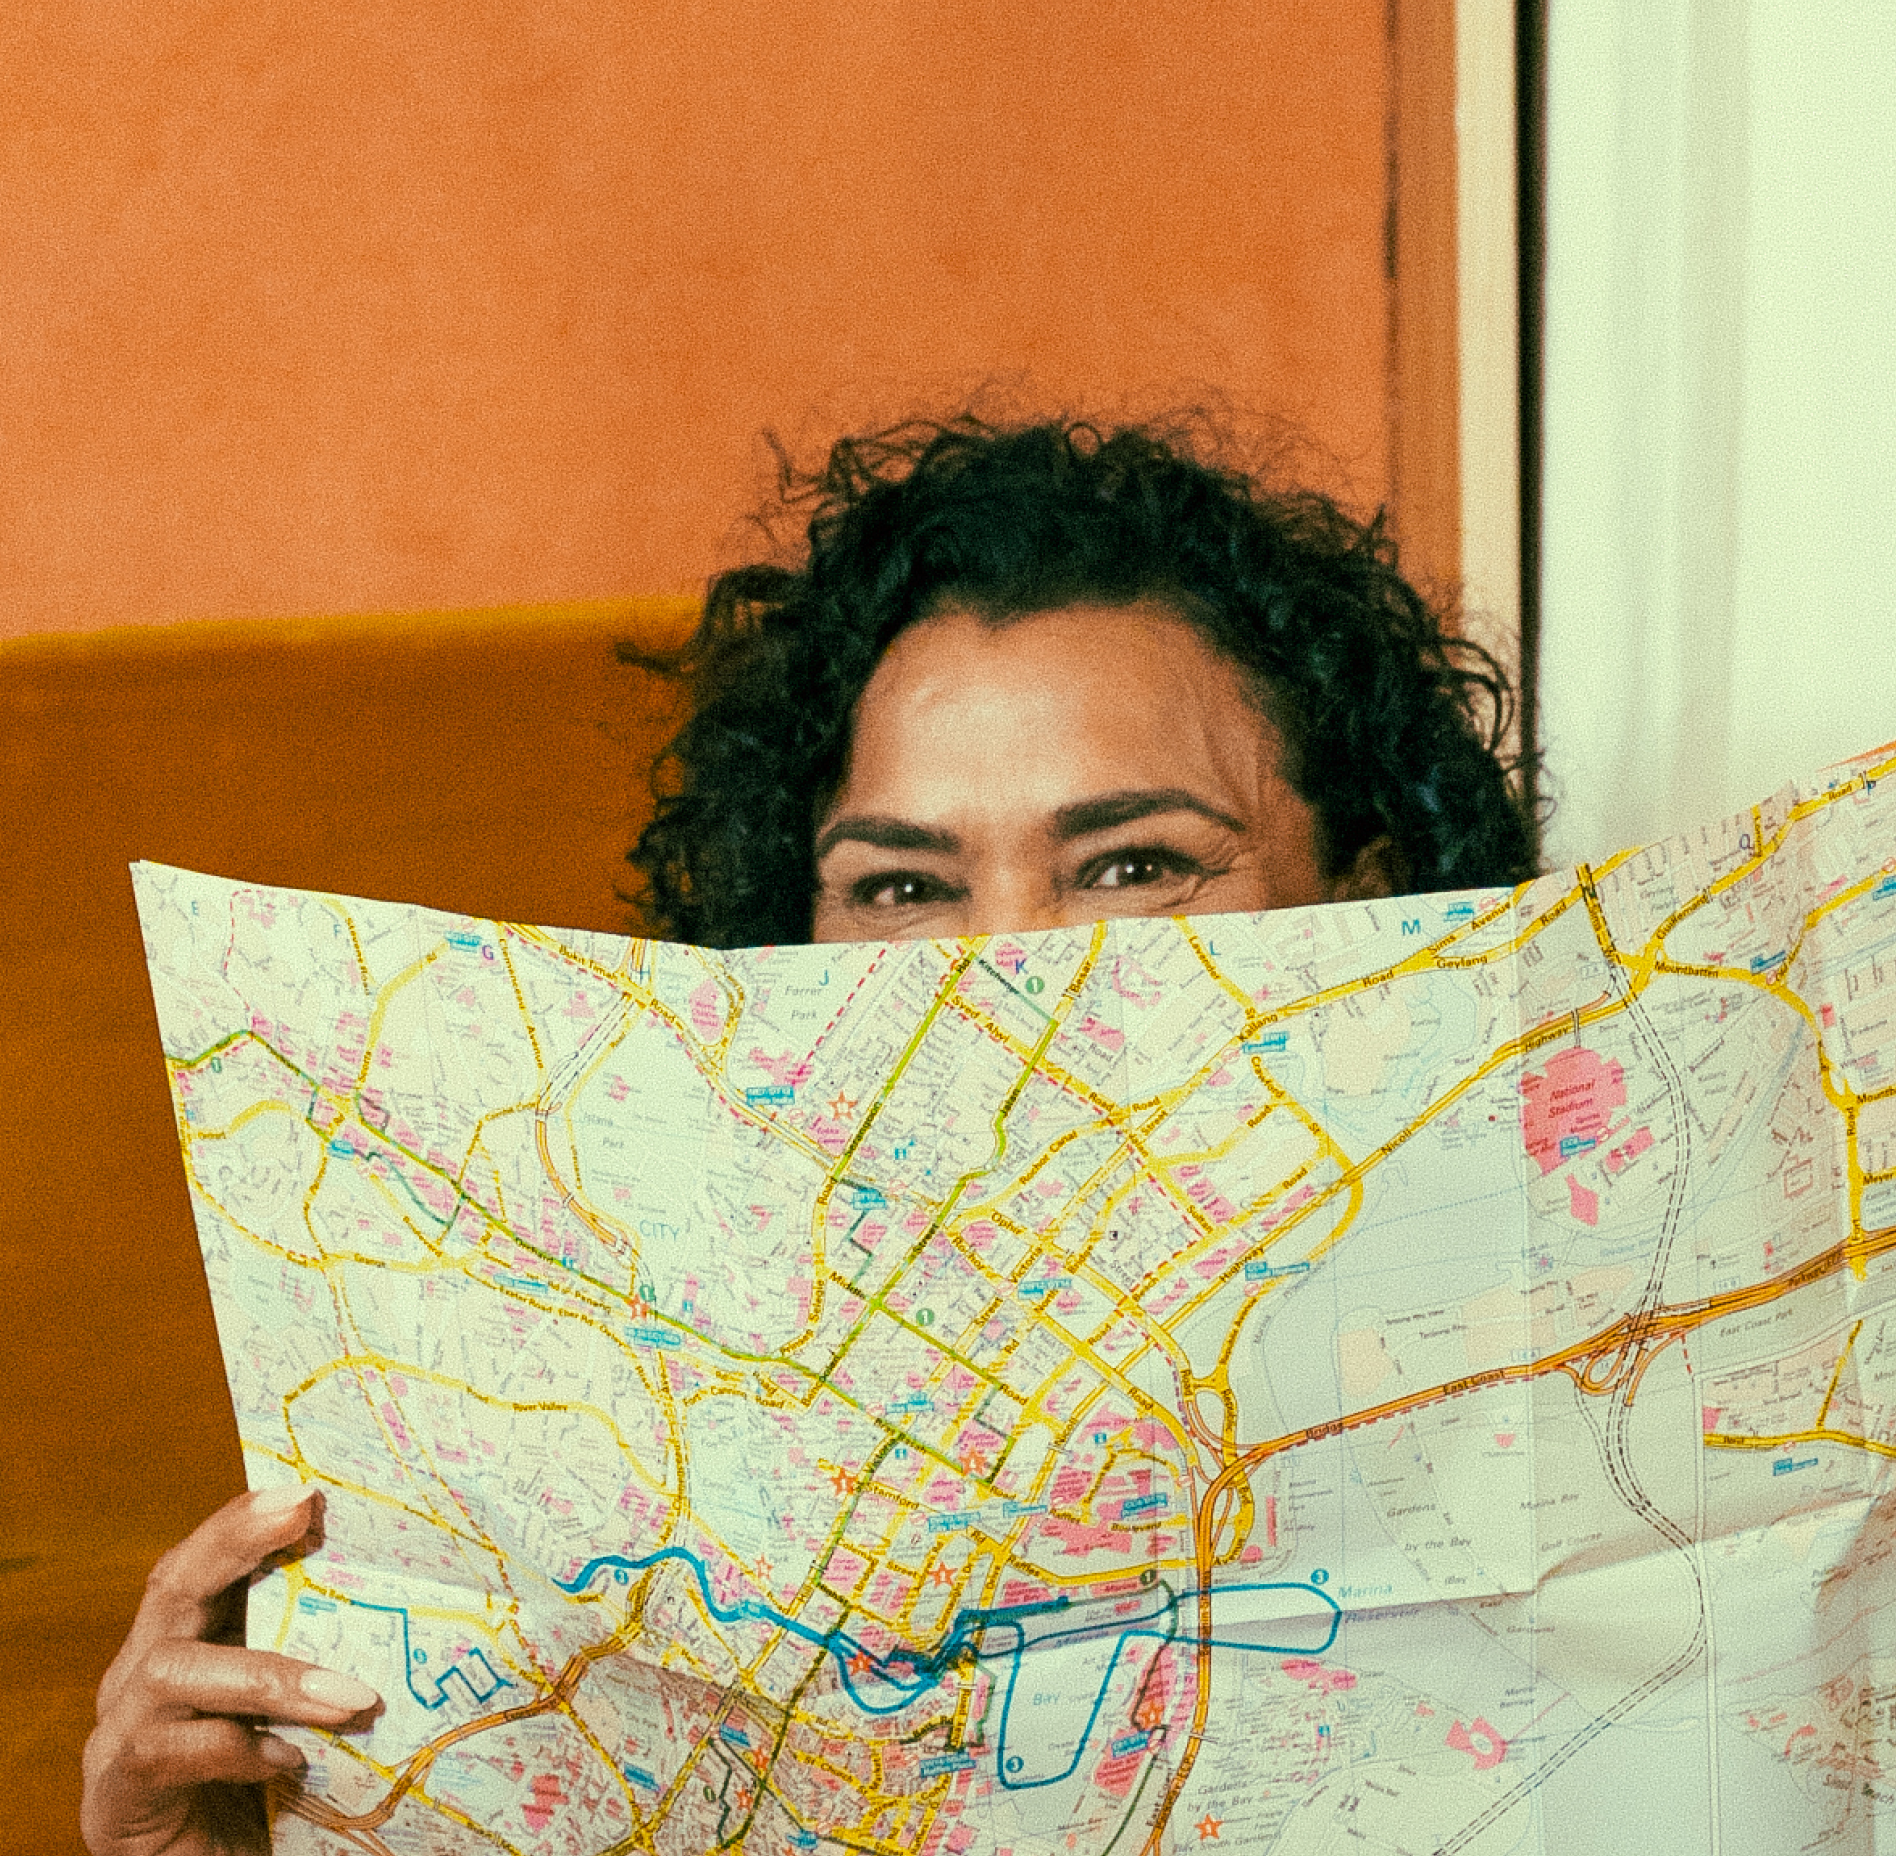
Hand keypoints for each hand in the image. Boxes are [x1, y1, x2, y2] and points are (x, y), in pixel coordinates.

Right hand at [82, 1486, 382, 1855]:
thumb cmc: (270, 1790)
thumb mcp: (303, 1707)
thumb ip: (326, 1652)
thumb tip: (419, 1591)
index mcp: (189, 1642)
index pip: (204, 1559)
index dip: (245, 1519)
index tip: (307, 1489)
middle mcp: (142, 1674)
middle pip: (171, 1586)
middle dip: (234, 1543)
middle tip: (301, 1513)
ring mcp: (120, 1732)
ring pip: (170, 1669)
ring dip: (269, 1675)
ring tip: (350, 1698)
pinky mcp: (114, 1795)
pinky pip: (161, 1750)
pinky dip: (231, 1749)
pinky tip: (287, 1761)